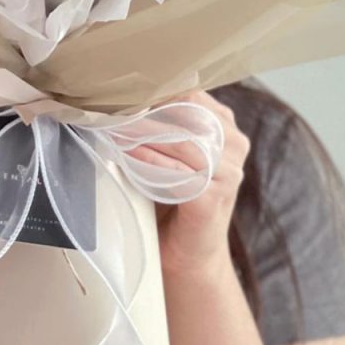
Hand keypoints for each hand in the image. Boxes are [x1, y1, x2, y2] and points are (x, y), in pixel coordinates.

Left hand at [129, 90, 249, 278]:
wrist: (187, 255)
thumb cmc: (172, 198)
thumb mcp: (169, 153)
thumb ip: (160, 124)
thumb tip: (118, 95)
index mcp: (225, 125)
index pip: (190, 92)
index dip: (154, 89)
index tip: (120, 89)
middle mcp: (234, 143)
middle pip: (188, 109)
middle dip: (146, 108)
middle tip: (110, 105)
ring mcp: (229, 171)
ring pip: (182, 138)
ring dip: (142, 132)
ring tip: (111, 128)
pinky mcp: (216, 196)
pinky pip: (178, 171)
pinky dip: (149, 161)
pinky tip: (127, 155)